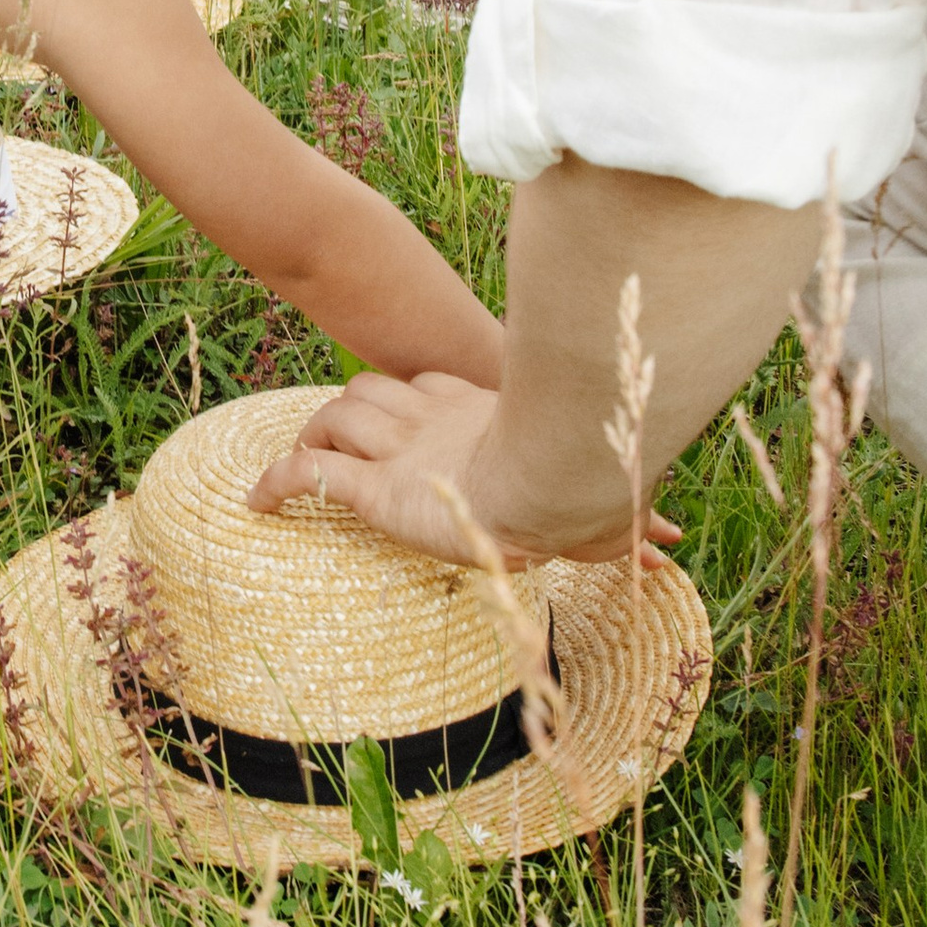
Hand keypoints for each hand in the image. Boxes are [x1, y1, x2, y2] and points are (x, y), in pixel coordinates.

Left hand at [248, 368, 679, 567]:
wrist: (551, 491)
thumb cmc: (581, 488)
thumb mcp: (599, 498)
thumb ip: (624, 517)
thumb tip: (669, 541)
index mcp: (479, 411)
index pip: (433, 384)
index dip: (413, 394)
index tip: (409, 411)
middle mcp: (433, 420)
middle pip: (373, 389)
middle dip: (353, 408)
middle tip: (335, 440)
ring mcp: (401, 450)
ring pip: (338, 417)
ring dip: (315, 434)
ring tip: (301, 461)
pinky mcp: (375, 487)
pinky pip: (310, 474)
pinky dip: (277, 482)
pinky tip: (257, 503)